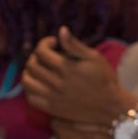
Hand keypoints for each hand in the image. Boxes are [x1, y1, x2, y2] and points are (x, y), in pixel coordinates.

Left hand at [22, 27, 137, 125]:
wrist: (110, 106)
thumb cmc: (104, 79)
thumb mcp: (93, 57)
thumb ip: (74, 45)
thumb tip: (61, 30)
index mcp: (66, 68)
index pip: (41, 51)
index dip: (45, 43)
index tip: (54, 43)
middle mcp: (56, 83)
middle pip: (32, 65)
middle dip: (36, 56)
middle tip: (46, 55)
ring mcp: (53, 97)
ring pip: (27, 82)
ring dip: (29, 72)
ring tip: (39, 68)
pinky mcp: (52, 108)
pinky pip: (31, 98)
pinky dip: (30, 89)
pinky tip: (39, 84)